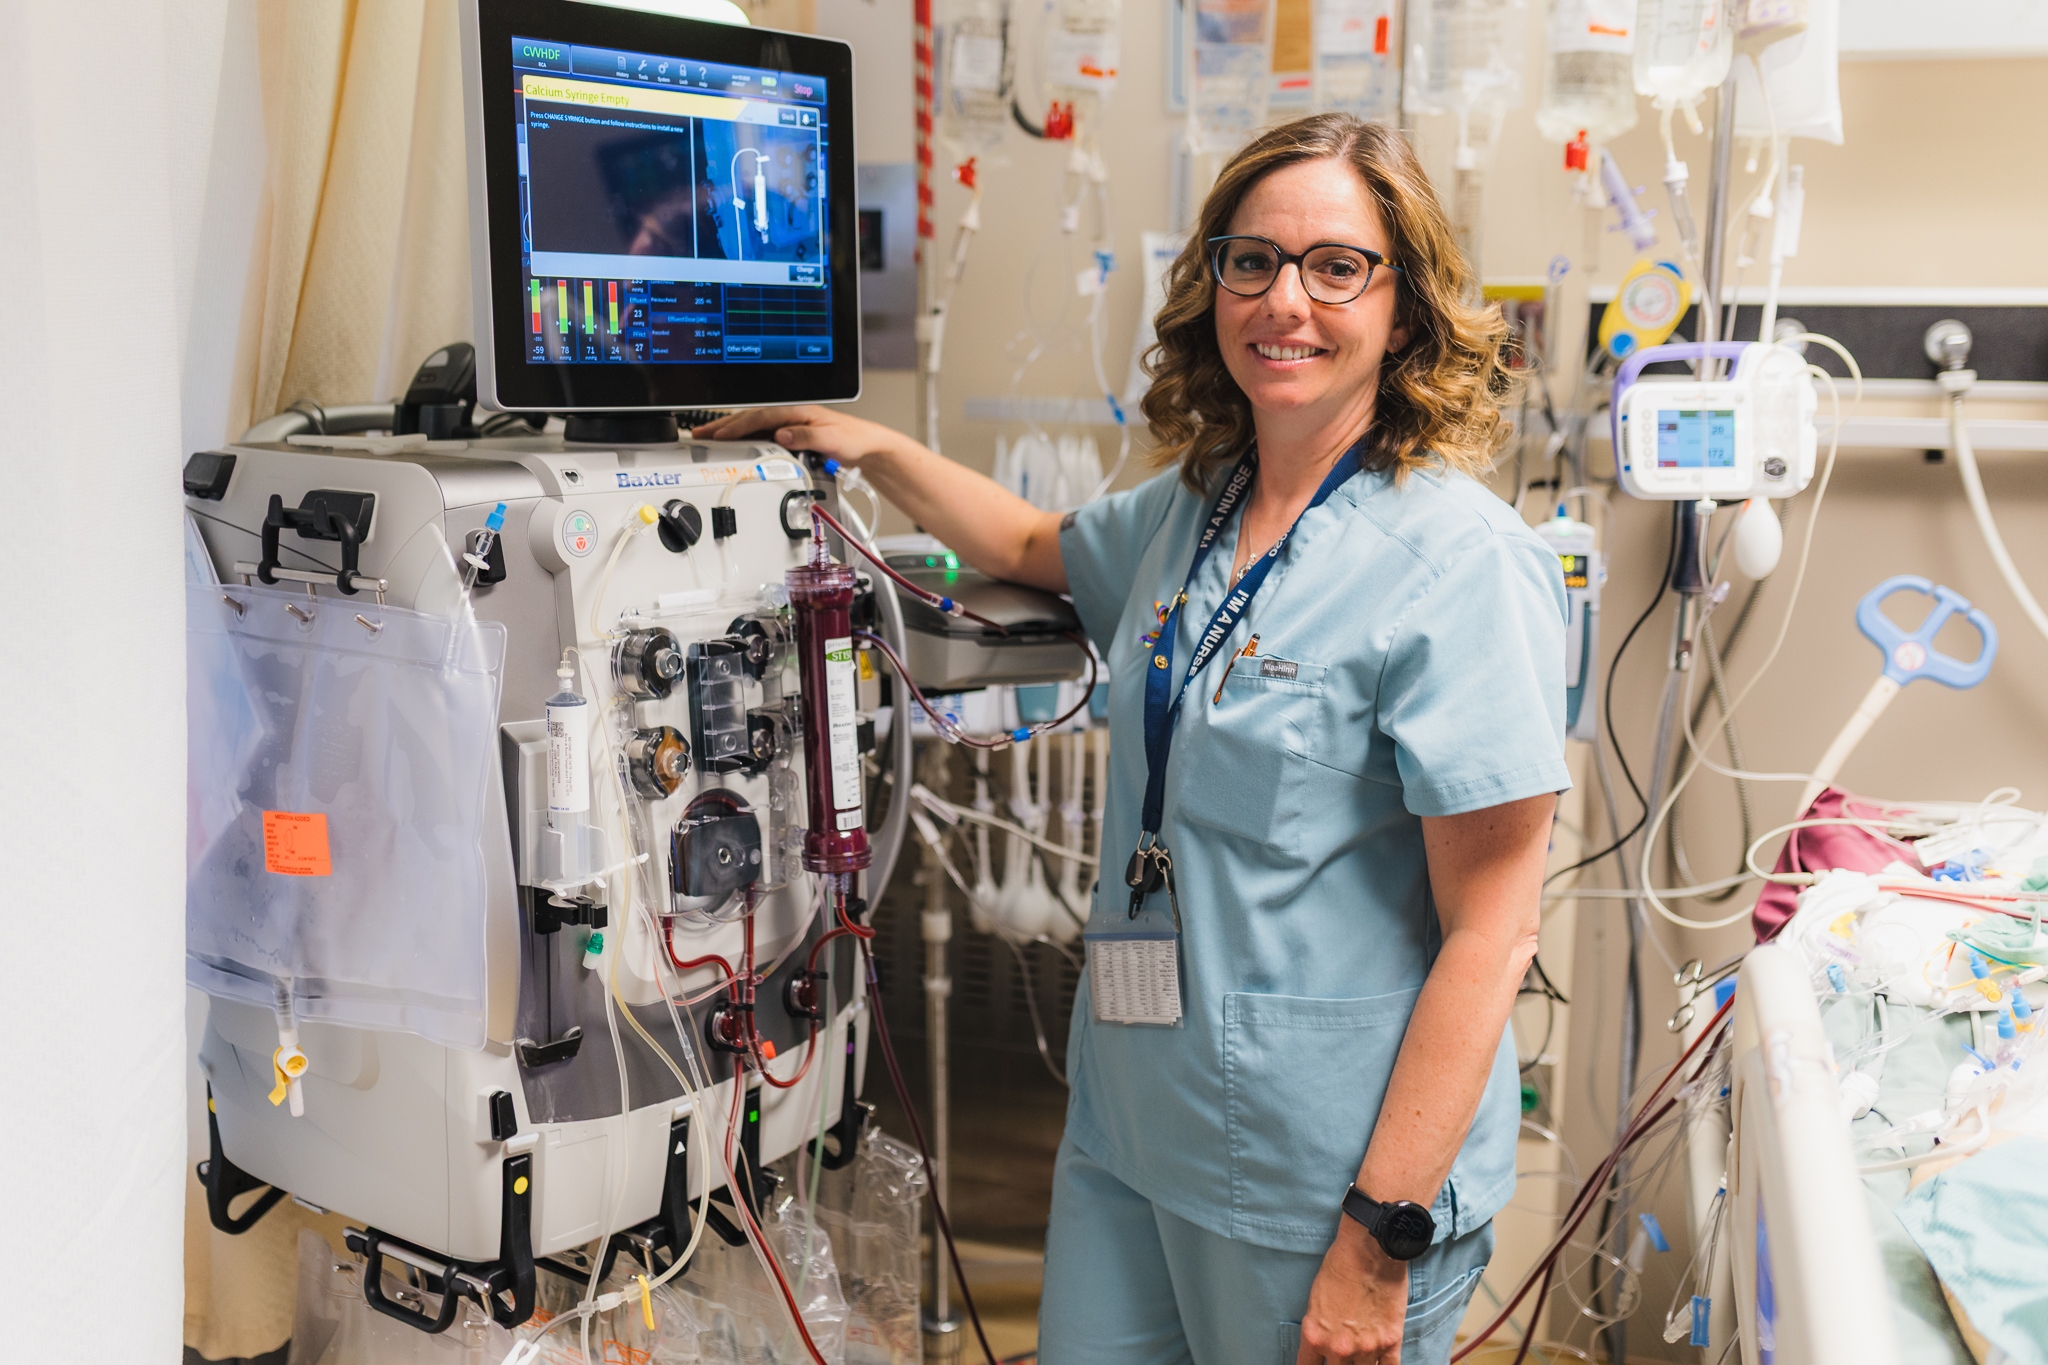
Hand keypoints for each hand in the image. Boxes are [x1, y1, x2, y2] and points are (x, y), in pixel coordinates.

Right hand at [689, 405, 911, 470]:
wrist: (868, 446)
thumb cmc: (854, 439)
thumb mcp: (831, 439)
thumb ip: (806, 436)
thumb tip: (781, 435)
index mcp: (796, 412)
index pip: (759, 418)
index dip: (737, 427)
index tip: (718, 436)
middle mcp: (790, 416)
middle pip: (750, 420)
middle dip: (722, 426)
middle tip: (699, 434)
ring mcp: (789, 425)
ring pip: (753, 427)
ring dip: (730, 432)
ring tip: (708, 439)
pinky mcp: (791, 436)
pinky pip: (761, 435)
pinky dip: (744, 439)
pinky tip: (733, 446)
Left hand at [1297, 1219, 1409, 1364]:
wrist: (1370, 1250)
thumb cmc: (1340, 1266)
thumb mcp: (1315, 1300)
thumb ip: (1319, 1329)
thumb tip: (1323, 1347)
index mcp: (1315, 1336)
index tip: (1318, 1363)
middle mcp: (1339, 1348)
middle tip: (1341, 1356)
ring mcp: (1366, 1349)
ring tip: (1361, 1355)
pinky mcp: (1390, 1342)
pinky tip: (1377, 1363)